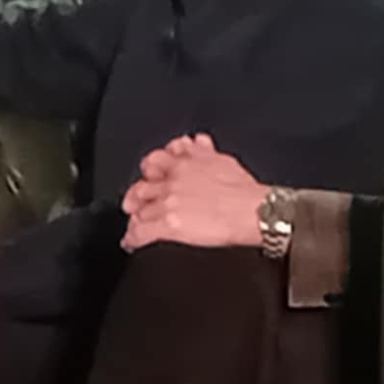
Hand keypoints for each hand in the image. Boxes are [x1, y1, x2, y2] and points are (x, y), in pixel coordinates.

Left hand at [121, 133, 267, 251]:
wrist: (251, 210)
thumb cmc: (244, 190)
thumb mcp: (223, 160)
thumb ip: (204, 151)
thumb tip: (198, 141)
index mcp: (185, 163)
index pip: (155, 161)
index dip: (149, 171)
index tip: (149, 177)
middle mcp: (172, 181)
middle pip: (142, 186)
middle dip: (136, 195)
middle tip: (134, 203)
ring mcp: (168, 203)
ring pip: (140, 210)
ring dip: (136, 218)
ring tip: (134, 225)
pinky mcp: (168, 225)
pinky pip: (141, 232)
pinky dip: (133, 238)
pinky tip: (132, 242)